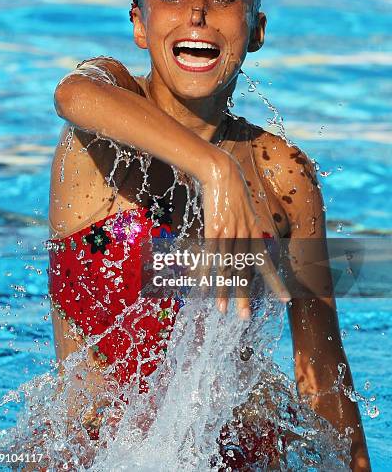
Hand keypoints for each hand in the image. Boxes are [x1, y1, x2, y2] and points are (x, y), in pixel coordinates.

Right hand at [201, 152, 289, 318]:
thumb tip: (248, 238)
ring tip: (223, 311)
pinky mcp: (213, 231)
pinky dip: (208, 275)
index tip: (285, 300)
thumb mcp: (247, 209)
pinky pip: (211, 258)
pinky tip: (205, 289)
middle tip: (246, 317)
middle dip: (245, 296)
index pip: (267, 264)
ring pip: (227, 269)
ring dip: (224, 291)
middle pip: (245, 272)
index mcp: (255, 232)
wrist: (222, 172)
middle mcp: (245, 236)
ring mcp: (229, 234)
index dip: (276, 283)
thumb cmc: (233, 189)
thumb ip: (248, 226)